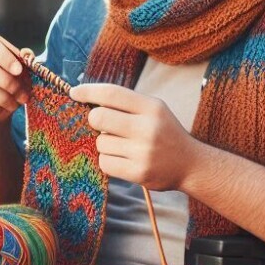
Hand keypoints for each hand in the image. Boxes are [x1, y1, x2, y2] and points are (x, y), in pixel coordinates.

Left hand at [69, 82, 201, 190]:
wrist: (190, 164)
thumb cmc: (165, 134)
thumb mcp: (153, 110)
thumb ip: (126, 103)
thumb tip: (87, 99)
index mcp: (152, 107)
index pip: (112, 93)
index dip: (88, 91)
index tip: (74, 93)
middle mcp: (148, 128)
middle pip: (98, 117)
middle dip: (94, 120)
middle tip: (103, 125)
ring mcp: (143, 152)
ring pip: (100, 143)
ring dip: (105, 145)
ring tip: (123, 147)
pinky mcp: (139, 172)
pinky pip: (105, 163)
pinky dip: (109, 161)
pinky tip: (123, 160)